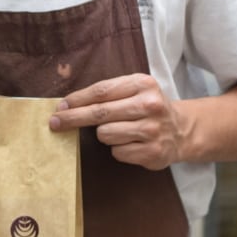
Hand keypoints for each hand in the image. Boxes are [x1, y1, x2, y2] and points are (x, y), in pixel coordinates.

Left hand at [49, 73, 184, 169]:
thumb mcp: (135, 90)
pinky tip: (130, 144)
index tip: (60, 107)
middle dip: (73, 118)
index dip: (77, 100)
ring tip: (120, 131)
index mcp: (143, 84)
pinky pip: (117, 152)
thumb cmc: (148, 108)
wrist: (182, 130)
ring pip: (106, 134)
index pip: (101, 91)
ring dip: (104, 135)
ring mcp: (152, 130)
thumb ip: (108, 93)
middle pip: (99, 113)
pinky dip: (118, 149)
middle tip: (55, 123)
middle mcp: (149, 105)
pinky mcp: (152, 152)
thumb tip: (68, 105)